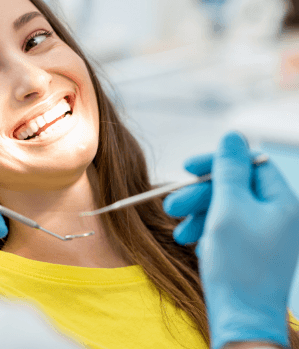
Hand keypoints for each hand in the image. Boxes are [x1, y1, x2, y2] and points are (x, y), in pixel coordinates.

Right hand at [167, 132, 298, 348]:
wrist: (241, 319)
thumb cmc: (238, 265)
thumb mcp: (229, 208)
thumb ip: (229, 169)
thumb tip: (232, 135)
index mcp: (282, 201)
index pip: (250, 164)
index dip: (217, 163)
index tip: (188, 168)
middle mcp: (276, 214)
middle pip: (233, 187)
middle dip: (200, 194)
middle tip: (172, 205)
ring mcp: (264, 233)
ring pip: (225, 207)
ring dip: (197, 214)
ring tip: (178, 232)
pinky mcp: (250, 248)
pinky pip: (225, 227)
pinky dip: (205, 230)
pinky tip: (191, 242)